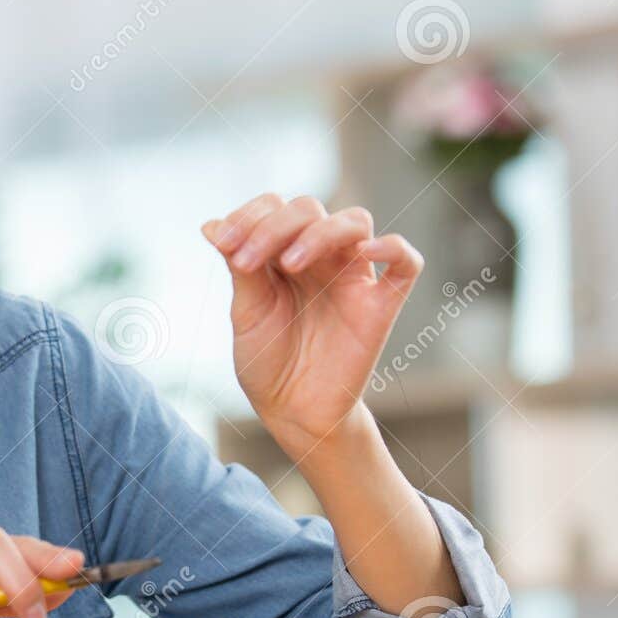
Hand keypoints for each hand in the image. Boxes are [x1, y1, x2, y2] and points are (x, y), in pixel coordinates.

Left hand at [202, 195, 422, 457]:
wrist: (292, 411)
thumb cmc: (268, 360)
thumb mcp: (246, 312)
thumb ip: (238, 267)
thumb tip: (211, 224)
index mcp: (284, 253)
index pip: (275, 206)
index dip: (249, 214)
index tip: (223, 241)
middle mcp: (320, 257)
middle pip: (309, 209)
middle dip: (273, 227)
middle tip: (246, 261)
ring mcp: (353, 277)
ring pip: (354, 221)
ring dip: (318, 233)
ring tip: (289, 265)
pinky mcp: (381, 305)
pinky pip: (406, 263)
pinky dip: (392, 248)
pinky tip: (365, 253)